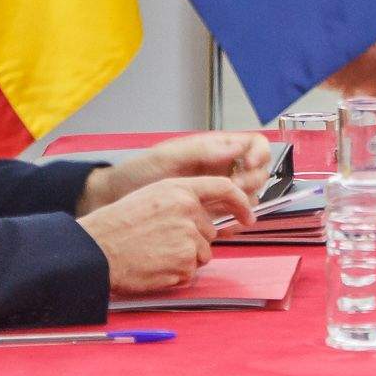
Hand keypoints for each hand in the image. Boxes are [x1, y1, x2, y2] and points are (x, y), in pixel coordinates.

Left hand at [78, 131, 271, 211]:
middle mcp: (222, 169)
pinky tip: (220, 229)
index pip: (254, 146)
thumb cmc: (137, 173)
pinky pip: (233, 219)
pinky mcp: (210, 215)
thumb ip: (203, 151)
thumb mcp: (169, 156)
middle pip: (258, 174)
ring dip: (244, 207)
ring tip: (225, 213)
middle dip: (251, 184)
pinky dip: (232, 225)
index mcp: (216, 149)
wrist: (116, 200)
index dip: (258, 155)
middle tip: (232, 193)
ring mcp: (217, 192)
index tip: (247, 167)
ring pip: (249, 198)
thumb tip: (237, 146)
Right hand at [78, 174, 257, 293]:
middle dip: (193, 241)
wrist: (95, 250)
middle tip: (161, 243)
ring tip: (155, 254)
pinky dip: (175, 275)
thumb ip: (181, 201)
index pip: (224, 188)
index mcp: (179, 189)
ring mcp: (188, 237)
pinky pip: (190, 273)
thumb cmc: (117, 226)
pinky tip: (154, 266)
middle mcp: (188, 210)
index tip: (248, 215)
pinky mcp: (185, 262)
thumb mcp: (150, 198)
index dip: (241, 203)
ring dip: (184, 259)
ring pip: (202, 254)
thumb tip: (205, 216)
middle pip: (210, 231)